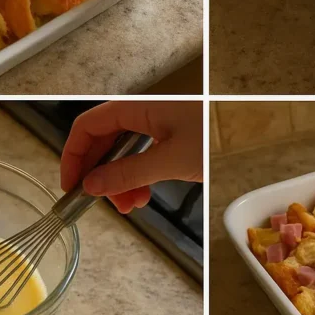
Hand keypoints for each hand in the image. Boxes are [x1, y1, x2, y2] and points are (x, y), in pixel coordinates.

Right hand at [60, 101, 202, 213]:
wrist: (245, 130)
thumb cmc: (211, 137)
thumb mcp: (168, 161)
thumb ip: (127, 174)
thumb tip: (91, 186)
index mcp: (136, 109)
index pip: (86, 127)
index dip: (72, 155)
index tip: (69, 186)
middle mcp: (140, 113)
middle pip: (102, 142)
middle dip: (98, 174)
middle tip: (99, 204)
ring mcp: (153, 126)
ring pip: (120, 154)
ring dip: (117, 181)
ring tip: (128, 206)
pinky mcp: (166, 138)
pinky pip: (139, 158)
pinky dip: (134, 179)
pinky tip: (141, 197)